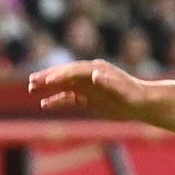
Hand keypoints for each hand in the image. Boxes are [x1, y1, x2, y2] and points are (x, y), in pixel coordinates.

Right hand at [28, 60, 151, 119]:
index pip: (74, 71)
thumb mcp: (123, 90)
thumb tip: (94, 74)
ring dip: (48, 87)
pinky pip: (69, 98)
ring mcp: (88, 86)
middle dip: (48, 77)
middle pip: (65, 75)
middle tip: (31, 81)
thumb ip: (109, 82)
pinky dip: (58, 100)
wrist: (143, 103)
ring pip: (64, 85)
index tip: (47, 81)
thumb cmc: (135, 96)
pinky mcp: (88, 98)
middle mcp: (90, 75)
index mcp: (97, 70)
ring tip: (31, 88)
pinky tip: (45, 104)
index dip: (60, 75)